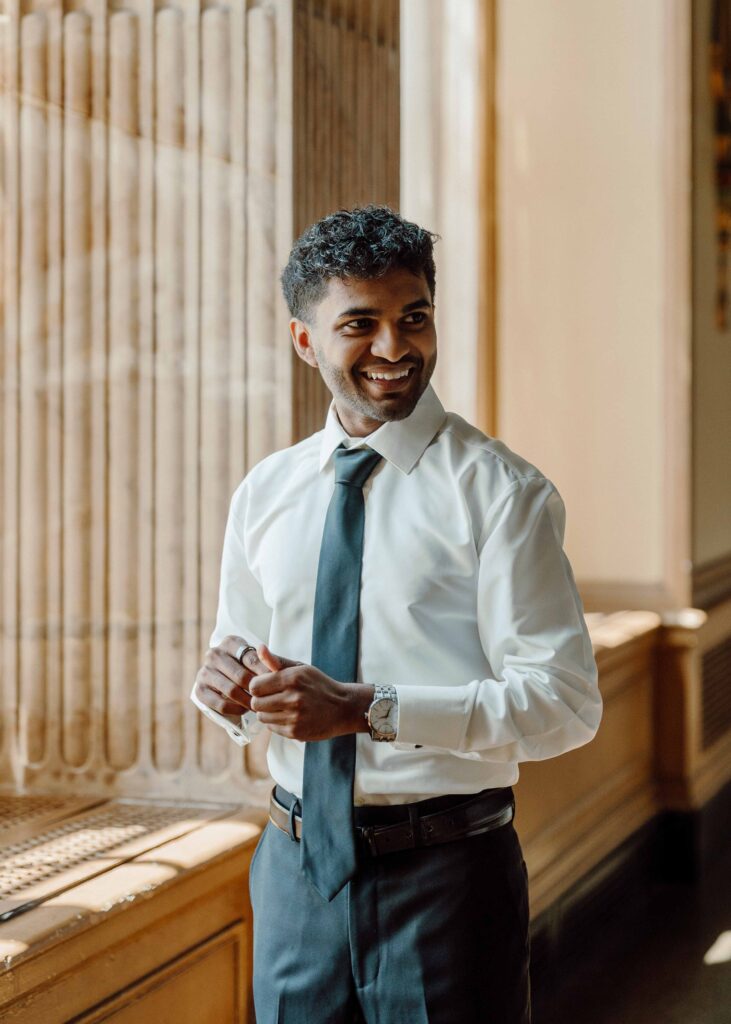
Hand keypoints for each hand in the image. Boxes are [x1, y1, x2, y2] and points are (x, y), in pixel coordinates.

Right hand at [193, 635, 270, 725]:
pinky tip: (244, 709)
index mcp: (230, 642)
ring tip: (258, 705)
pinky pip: (221, 704)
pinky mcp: (199, 689)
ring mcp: (204, 671)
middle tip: (269, 699)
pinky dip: (235, 709)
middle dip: (257, 690)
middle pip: (241, 676)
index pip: (251, 659)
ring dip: (248, 701)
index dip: (266, 674)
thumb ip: (268, 661)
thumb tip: (272, 661)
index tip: (276, 685)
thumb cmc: (249, 668)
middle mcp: (214, 654)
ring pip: (231, 691)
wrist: (229, 680)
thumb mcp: (259, 661)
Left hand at [249, 644, 372, 740]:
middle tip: (272, 698)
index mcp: (292, 678)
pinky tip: (288, 716)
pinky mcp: (295, 732)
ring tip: (281, 707)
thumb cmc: (319, 685)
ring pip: (262, 717)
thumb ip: (277, 660)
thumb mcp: (301, 668)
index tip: (265, 686)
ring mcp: (294, 717)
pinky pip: (272, 728)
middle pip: (256, 703)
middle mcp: (292, 698)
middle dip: (261, 700)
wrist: (343, 708)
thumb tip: (259, 648)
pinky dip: (276, 722)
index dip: (257, 686)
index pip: (255, 686)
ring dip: (268, 712)